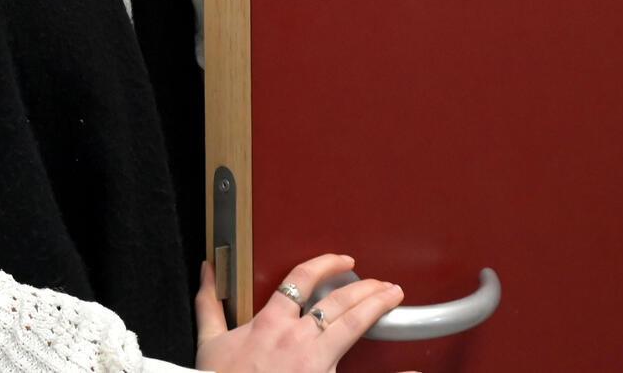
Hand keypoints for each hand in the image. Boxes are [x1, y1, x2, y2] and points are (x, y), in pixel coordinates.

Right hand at [192, 256, 413, 372]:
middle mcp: (296, 338)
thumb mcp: (209, 341)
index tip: (342, 260)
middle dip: (363, 286)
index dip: (325, 264)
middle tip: (381, 281)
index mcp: (269, 323)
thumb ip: (210, 303)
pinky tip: (415, 369)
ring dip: (375, 306)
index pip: (301, 279)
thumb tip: (207, 270)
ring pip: (351, 325)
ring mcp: (314, 362)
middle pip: (336, 301)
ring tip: (393, 296)